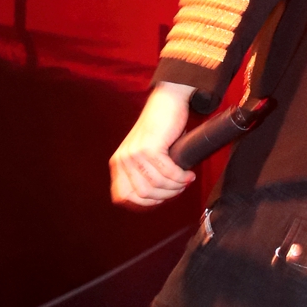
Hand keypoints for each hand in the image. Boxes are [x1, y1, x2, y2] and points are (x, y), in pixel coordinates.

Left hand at [110, 85, 194, 208]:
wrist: (166, 102)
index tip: (162, 199)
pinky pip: (168, 173)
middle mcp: (122, 159)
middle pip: (144, 194)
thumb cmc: (159, 129)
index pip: (123, 197)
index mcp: (117, 163)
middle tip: (178, 188)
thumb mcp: (143, 155)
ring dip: (176, 186)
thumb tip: (155, 199)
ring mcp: (134, 153)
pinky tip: (188, 174)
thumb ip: (142, 174)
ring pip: (157, 185)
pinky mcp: (150, 147)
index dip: (145, 203)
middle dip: (165, 195)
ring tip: (185, 180)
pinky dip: (181, 177)